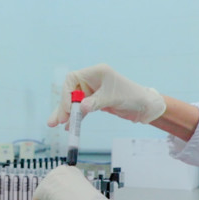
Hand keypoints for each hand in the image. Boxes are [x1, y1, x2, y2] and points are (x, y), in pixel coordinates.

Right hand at [47, 64, 165, 126]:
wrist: (144, 106)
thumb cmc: (132, 96)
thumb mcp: (113, 98)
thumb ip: (96, 102)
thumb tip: (81, 108)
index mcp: (96, 72)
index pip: (72, 79)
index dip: (67, 93)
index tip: (68, 109)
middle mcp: (91, 80)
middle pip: (70, 92)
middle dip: (63, 106)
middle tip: (56, 121)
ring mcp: (92, 91)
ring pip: (74, 102)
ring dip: (66, 114)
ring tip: (54, 124)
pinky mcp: (94, 102)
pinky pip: (80, 109)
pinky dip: (75, 118)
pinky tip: (69, 127)